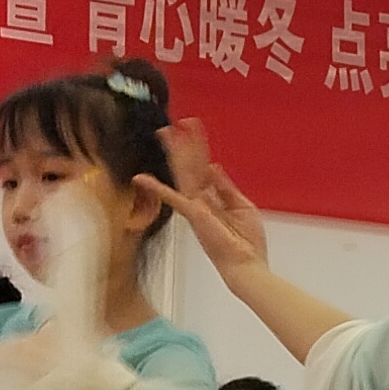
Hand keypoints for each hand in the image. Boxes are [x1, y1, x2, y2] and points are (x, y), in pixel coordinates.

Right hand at [137, 117, 272, 286]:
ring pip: (184, 173)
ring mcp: (195, 207)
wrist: (247, 264)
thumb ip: (226, 187)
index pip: (204, 168)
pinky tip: (141, 178)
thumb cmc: (247, 243)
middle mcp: (201, 201)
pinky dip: (156, 188)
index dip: (199, 148)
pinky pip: (172, 197)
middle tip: (173, 125)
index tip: (193, 130)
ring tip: (168, 131)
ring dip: (177, 152)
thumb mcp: (241, 206)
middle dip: (183, 145)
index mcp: (213, 199)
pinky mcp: (193, 214)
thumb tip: (214, 166)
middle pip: (190, 167)